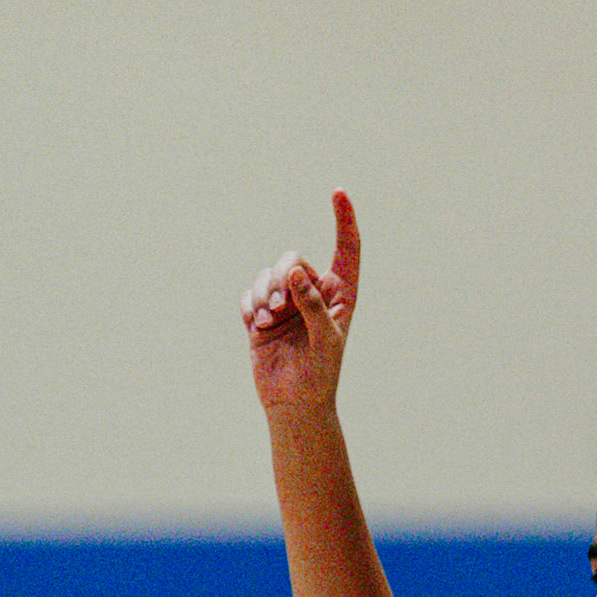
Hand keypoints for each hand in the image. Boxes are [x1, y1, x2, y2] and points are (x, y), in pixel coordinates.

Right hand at [241, 189, 361, 417]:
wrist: (293, 403)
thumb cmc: (319, 376)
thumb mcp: (325, 340)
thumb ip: (313, 305)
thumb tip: (294, 272)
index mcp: (339, 295)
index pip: (346, 250)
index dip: (344, 221)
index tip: (339, 193)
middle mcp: (312, 293)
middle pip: (292, 257)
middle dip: (280, 275)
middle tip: (278, 305)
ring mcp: (286, 302)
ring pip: (268, 274)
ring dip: (264, 293)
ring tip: (268, 320)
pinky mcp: (262, 314)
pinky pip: (250, 294)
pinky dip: (251, 306)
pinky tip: (257, 326)